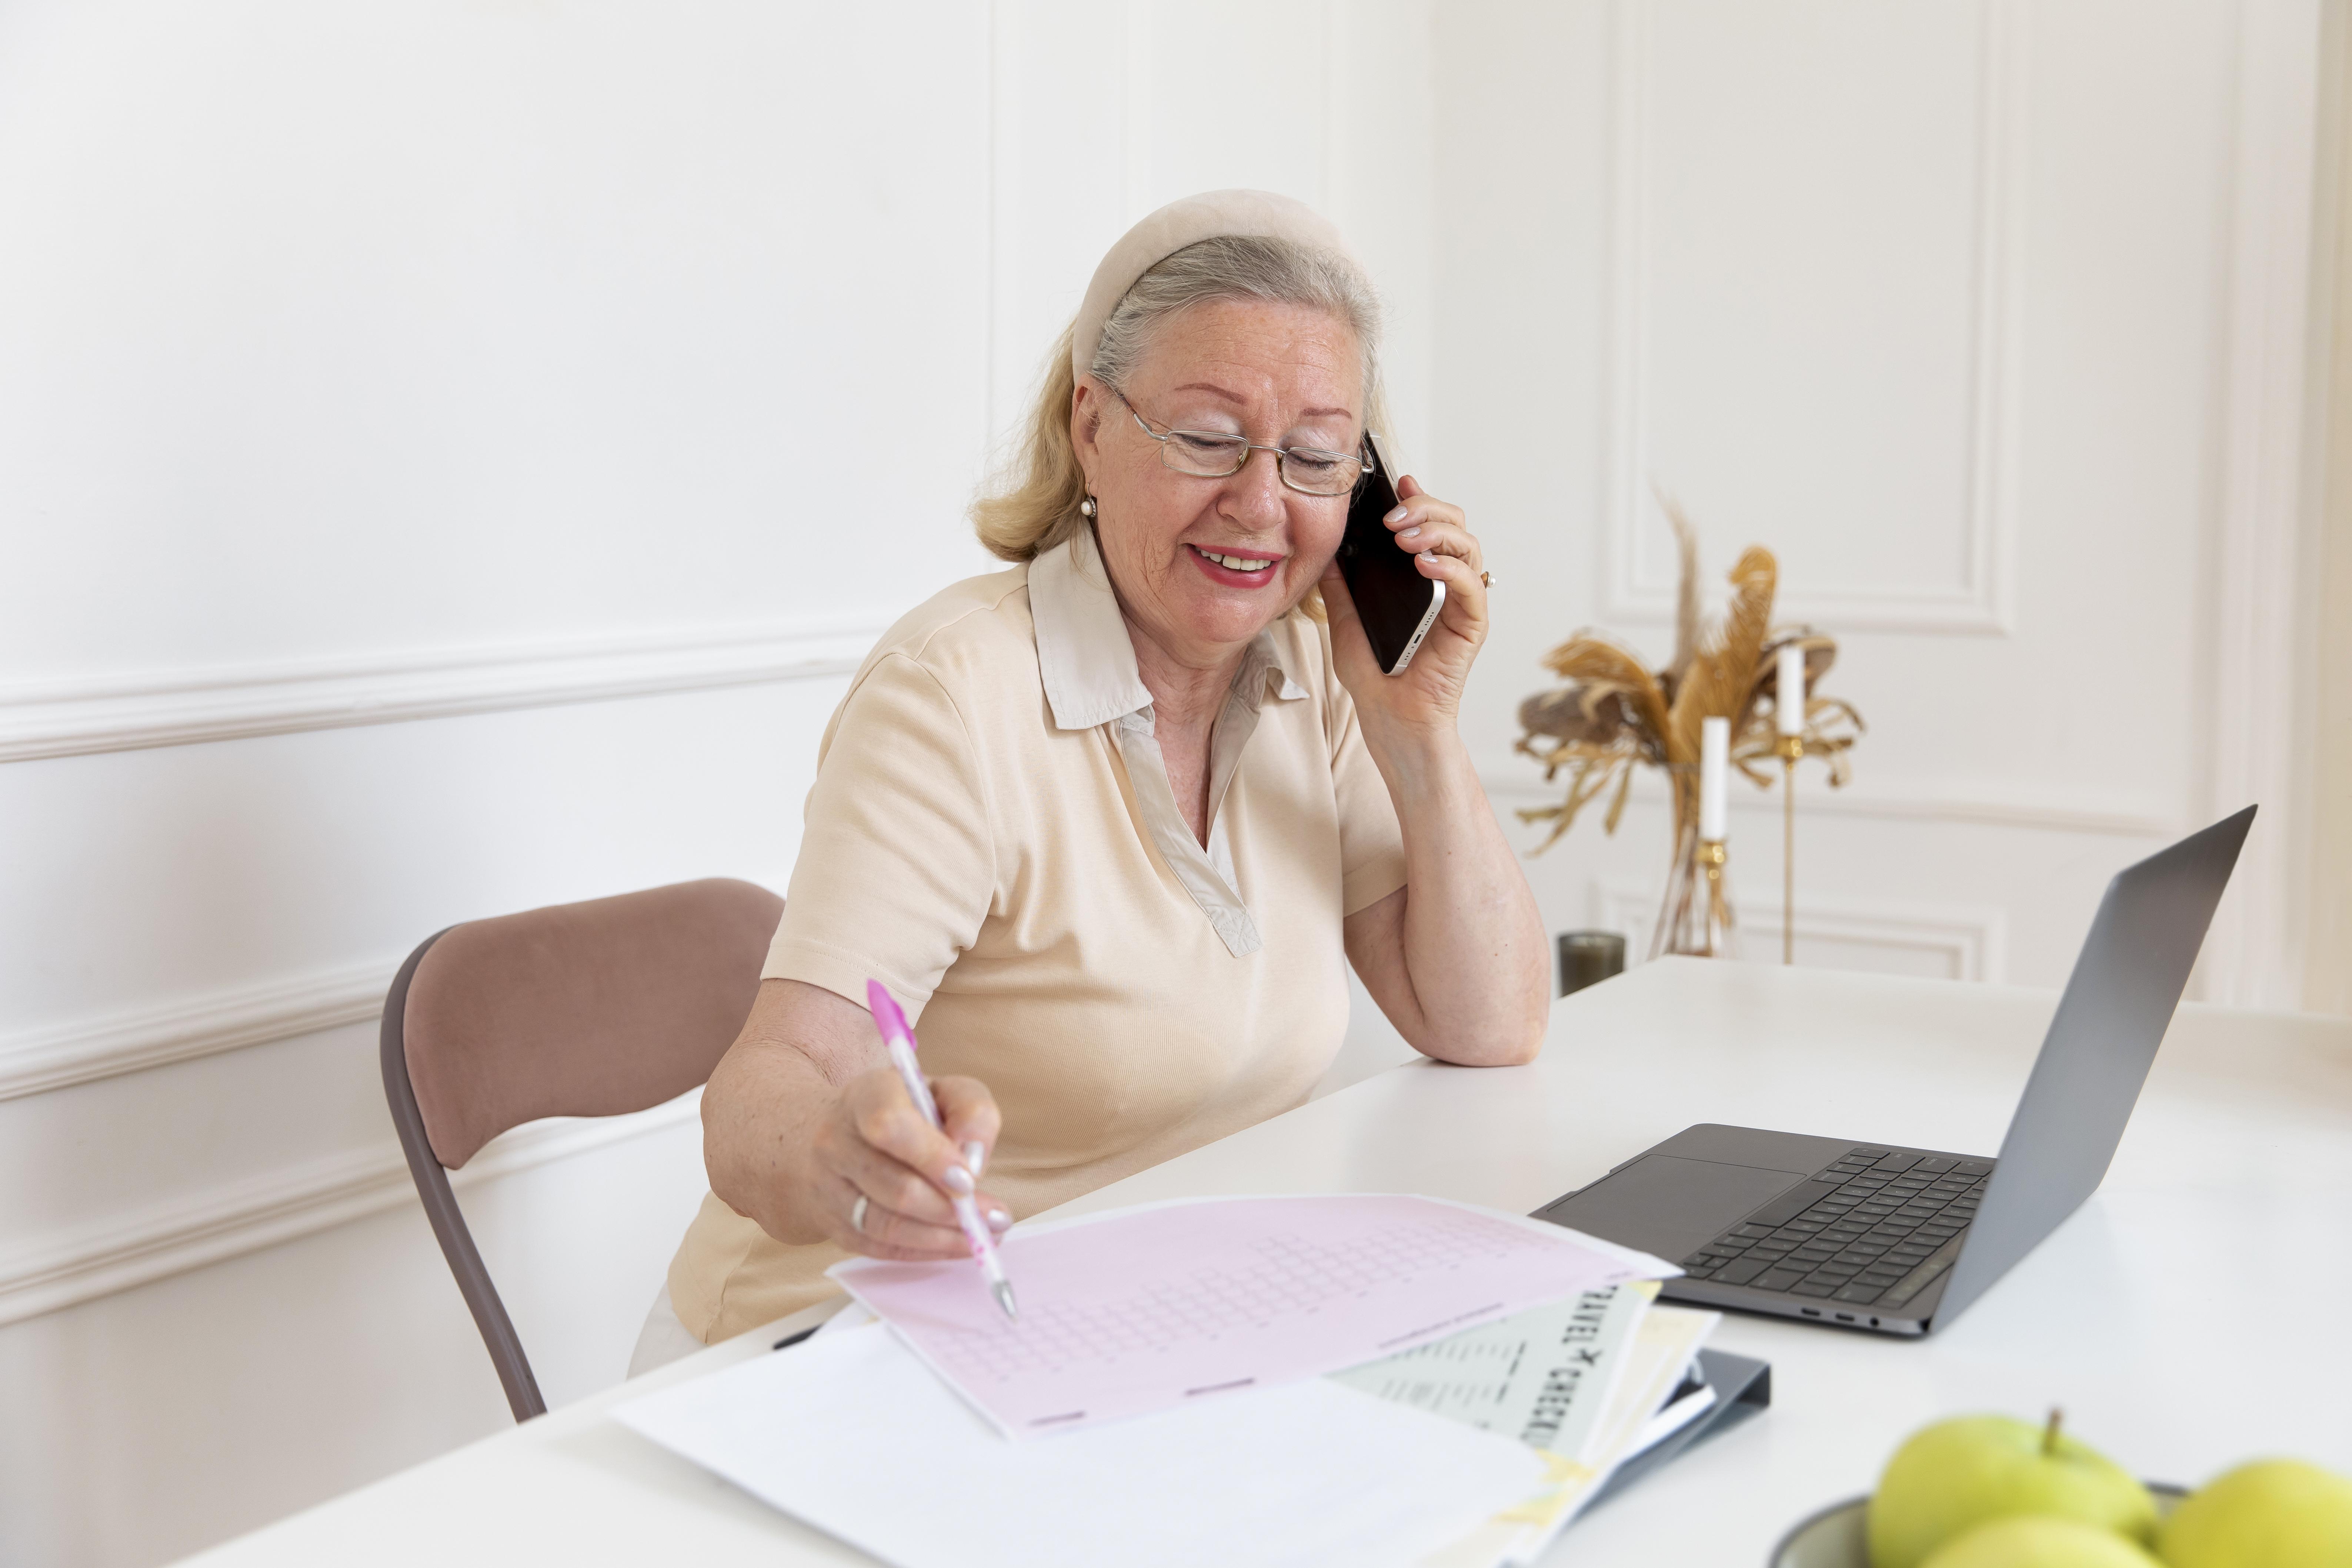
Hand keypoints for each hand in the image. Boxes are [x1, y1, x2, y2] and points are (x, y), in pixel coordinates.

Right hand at [790, 1066, 1010, 1261]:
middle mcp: (835, 1141)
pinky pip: (880, 1249)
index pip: (889, 1125)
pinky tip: (956, 1244)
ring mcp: (827, 1187)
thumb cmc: (905, 1110)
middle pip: (894, 1186)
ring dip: (942, 1236)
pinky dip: (925, 1251)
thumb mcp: (944, 1092)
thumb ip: (971, 1111)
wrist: (841, 1135)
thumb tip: (973, 1161)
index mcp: (865, 1095)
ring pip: (886, 1225)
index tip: (969, 1178)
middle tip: (994, 1218)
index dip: (931, 1156)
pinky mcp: (833, 1225)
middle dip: (950, 1209)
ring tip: (983, 1235)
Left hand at [1319, 474, 1487, 735]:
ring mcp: (1462, 601)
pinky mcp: (1471, 624)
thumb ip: (1340, 584)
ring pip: (1468, 545)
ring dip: (1436, 532)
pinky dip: (1450, 566)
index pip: (1429, 523)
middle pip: (1454, 523)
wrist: (1388, 718)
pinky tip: (1424, 563)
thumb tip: (1327, 547)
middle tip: (1393, 518)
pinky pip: (1471, 584)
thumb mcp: (1344, 619)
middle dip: (1425, 508)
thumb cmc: (1373, 674)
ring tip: (1404, 538)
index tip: (1396, 481)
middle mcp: (1446, 582)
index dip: (1417, 497)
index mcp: (1421, 576)